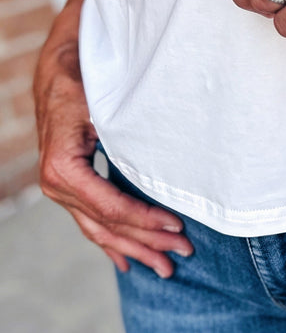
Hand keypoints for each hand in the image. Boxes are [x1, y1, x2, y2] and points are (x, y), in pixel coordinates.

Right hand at [34, 20, 192, 277]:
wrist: (61, 64)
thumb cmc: (88, 78)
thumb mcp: (104, 102)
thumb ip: (125, 133)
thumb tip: (164, 161)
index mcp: (62, 166)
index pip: (109, 206)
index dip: (144, 221)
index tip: (178, 227)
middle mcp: (56, 182)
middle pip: (106, 224)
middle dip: (147, 242)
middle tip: (183, 255)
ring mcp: (59, 187)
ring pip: (98, 229)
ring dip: (133, 248)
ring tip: (164, 268)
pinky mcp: (69, 185)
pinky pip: (90, 220)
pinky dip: (110, 241)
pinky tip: (128, 260)